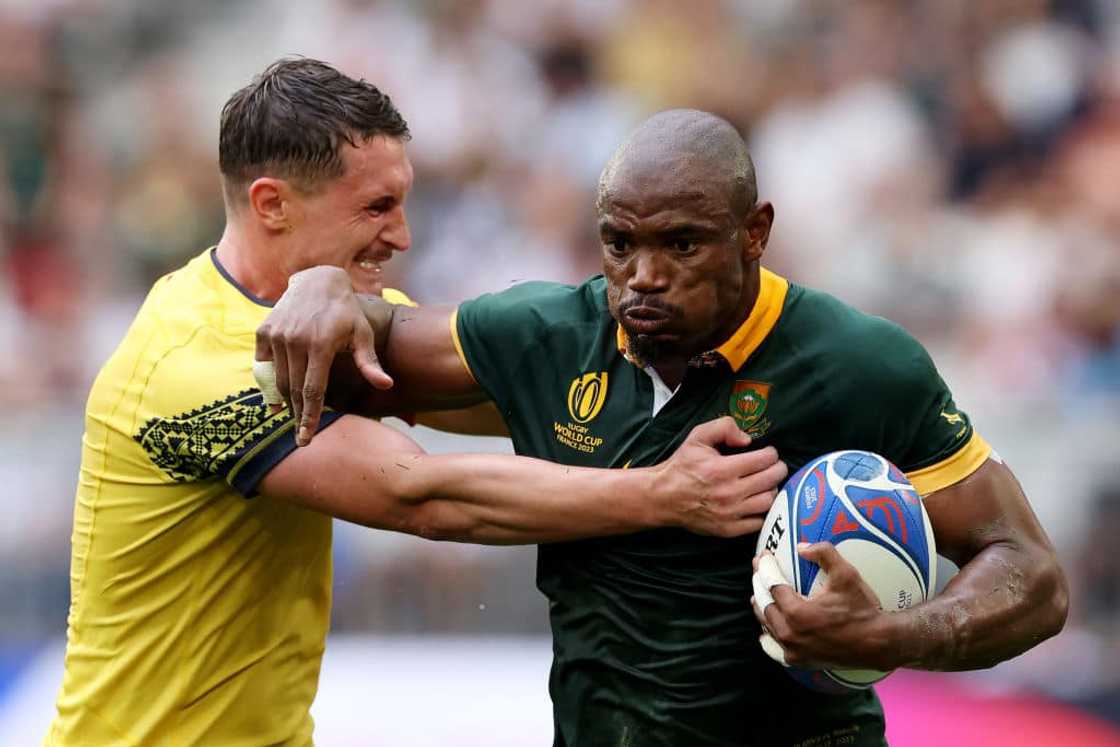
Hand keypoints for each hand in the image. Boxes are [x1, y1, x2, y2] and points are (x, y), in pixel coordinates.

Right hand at [255, 266, 392, 444]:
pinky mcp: (264, 331)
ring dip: (284, 402)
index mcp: (320, 345)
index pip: (313, 392)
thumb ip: (370, 362)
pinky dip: (270, 383)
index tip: (306, 439)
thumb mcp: (362, 333)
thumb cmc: (345, 311)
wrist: (317, 281)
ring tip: (293, 418)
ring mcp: (276, 335)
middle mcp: (294, 340)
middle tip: (301, 436)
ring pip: (278, 380)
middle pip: (293, 391)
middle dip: (297, 416)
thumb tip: (387, 385)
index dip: (310, 418)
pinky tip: (276, 399)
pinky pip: (265, 365)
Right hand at [653, 417, 787, 537]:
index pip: (765, 460)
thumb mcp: (697, 437)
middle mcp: (728, 493)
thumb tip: (747, 440)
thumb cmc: (681, 466)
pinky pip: (759, 522)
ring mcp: (729, 514)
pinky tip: (756, 501)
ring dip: (771, 489)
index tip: (768, 453)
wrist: (663, 497)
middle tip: (774, 466)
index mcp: (721, 469)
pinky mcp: (728, 529)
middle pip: (771, 479)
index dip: (771, 453)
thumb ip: (724, 427)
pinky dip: (762, 511)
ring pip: (768, 501)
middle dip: (777, 469)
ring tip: (765, 483)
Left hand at [751, 544, 890, 669]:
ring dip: (762, 606)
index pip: (771, 585)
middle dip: (758, 584)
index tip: (763, 555)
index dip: (765, 567)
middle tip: (758, 569)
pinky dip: (770, 632)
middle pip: (763, 604)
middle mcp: (790, 634)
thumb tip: (801, 547)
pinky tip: (768, 625)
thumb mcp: (847, 575)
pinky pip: (775, 645)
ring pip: (767, 624)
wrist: (878, 644)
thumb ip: (825, 553)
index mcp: (796, 613)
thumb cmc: (863, 609)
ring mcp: (793, 650)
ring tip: (760, 593)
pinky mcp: (799, 660)